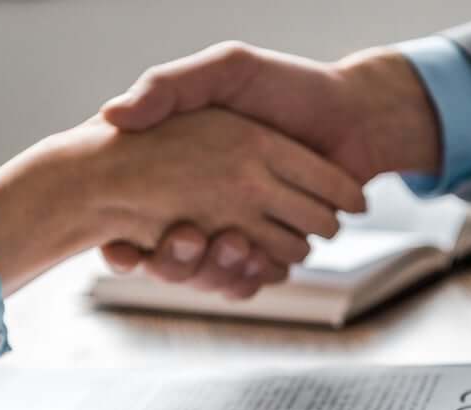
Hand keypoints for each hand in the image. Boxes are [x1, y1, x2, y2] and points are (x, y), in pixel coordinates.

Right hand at [99, 41, 441, 293]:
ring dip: (218, 267)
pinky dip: (253, 274)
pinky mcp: (279, 248)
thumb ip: (170, 85)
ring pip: (214, 272)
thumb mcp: (226, 70)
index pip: (135, 220)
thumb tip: (113, 117)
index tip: (121, 248)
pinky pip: (254, 278)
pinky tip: (256, 256)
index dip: (122, 245)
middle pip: (175, 259)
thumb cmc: (290, 87)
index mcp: (189, 171)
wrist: (358, 116)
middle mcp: (212, 205)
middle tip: (188, 235)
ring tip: (231, 239)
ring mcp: (247, 230)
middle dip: (176, 260)